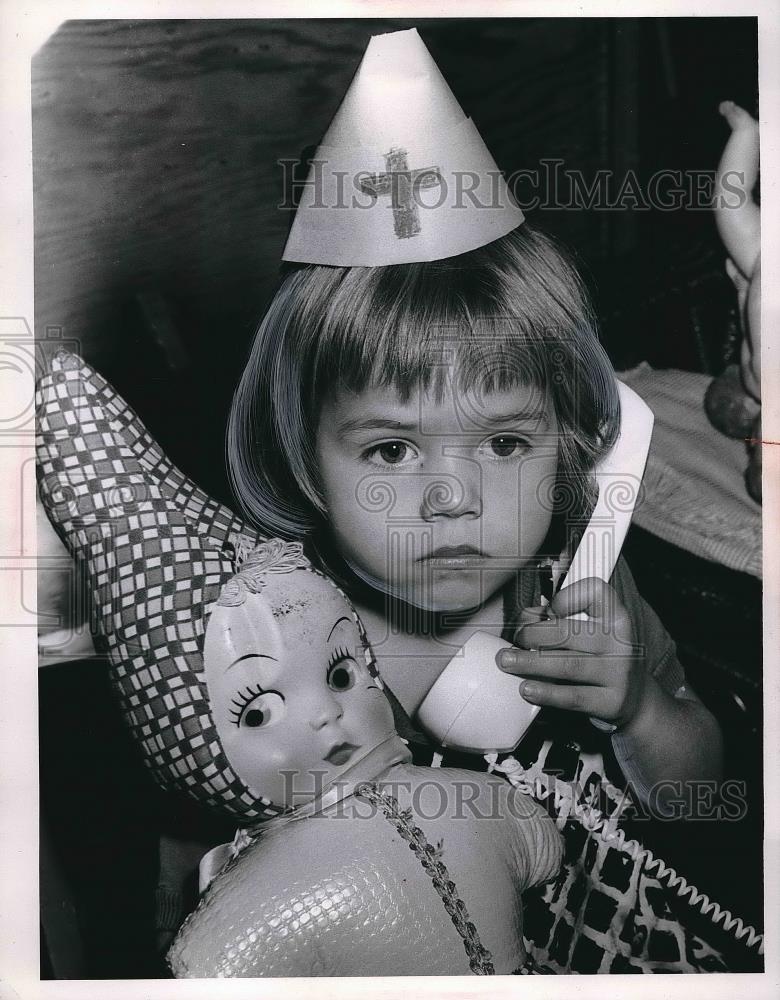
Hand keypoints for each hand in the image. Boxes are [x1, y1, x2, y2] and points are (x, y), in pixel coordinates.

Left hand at [496, 578, 648, 729]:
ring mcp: (618, 673)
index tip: (550, 609)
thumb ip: (556, 619)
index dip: (568, 597)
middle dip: (532, 635)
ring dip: (530, 662)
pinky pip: (573, 697)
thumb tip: (524, 620)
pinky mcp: (611, 702)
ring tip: (507, 661)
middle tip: (515, 641)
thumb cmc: (599, 655)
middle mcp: (620, 642)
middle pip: (569, 631)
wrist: (634, 697)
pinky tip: (527, 689)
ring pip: (568, 665)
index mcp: (614, 616)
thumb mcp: (587, 632)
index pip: (596, 592)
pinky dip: (546, 692)